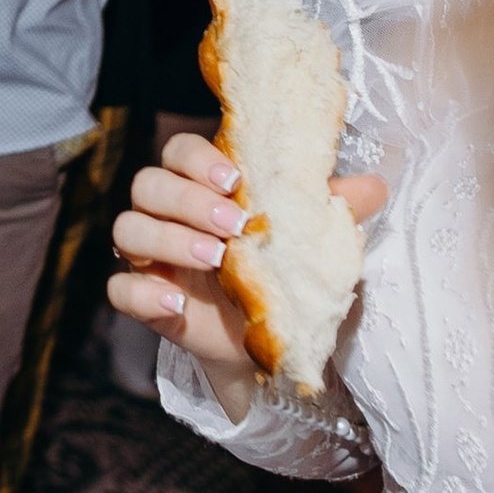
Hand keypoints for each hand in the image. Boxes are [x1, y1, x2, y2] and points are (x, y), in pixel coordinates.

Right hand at [107, 128, 385, 417]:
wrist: (269, 340)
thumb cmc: (284, 272)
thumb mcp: (311, 239)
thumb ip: (334, 207)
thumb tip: (375, 186)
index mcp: (202, 188)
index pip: (178, 152)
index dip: (196, 159)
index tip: (233, 180)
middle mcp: (167, 215)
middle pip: (147, 185)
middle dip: (187, 201)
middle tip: (234, 225)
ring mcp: (150, 257)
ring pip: (128, 229)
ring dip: (167, 239)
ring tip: (215, 260)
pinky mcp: (143, 300)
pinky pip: (118, 289)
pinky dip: (141, 292)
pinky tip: (175, 302)